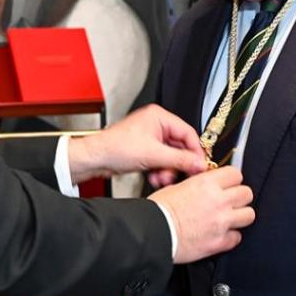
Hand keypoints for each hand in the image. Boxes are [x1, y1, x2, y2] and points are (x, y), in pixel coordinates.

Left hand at [67, 103, 206, 185]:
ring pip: (170, 156)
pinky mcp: (144, 149)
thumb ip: (180, 159)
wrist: (95, 159)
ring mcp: (149, 137)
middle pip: (179, 146)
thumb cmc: (115, 148)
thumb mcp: (154, 155)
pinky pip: (160, 160)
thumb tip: (198, 163)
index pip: (188, 133)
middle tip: (181, 175)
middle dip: (178, 164)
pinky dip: (159, 170)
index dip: (195, 151)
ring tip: (163, 179)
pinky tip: (155, 178)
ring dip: (168, 170)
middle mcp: (155, 124)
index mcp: (159, 117)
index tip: (200, 165)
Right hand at [148, 166, 252, 263]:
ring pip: (249, 215)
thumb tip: (207, 185)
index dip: (232, 180)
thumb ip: (198, 185)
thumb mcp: (177, 186)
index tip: (228, 184)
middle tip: (230, 201)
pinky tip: (221, 235)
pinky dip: (230, 237)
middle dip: (239, 197)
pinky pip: (237, 238)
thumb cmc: (159, 210)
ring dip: (240, 216)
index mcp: (206, 184)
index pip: (236, 174)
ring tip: (230, 218)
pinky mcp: (218, 242)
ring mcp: (221, 222)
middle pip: (247, 194)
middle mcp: (218, 201)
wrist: (152, 233)